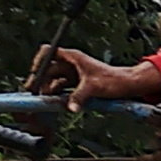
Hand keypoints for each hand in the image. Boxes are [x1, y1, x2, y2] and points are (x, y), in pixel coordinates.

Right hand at [38, 47, 154, 107]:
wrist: (128, 86)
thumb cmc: (114, 81)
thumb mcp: (94, 88)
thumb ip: (79, 97)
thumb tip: (70, 108)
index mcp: (73, 57)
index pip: (48, 51)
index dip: (39, 60)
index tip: (34, 72)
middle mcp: (71, 64)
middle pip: (49, 68)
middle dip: (40, 79)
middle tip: (32, 90)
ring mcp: (74, 74)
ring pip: (55, 79)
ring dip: (48, 88)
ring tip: (41, 98)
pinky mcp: (78, 84)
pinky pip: (63, 88)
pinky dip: (58, 94)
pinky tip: (53, 102)